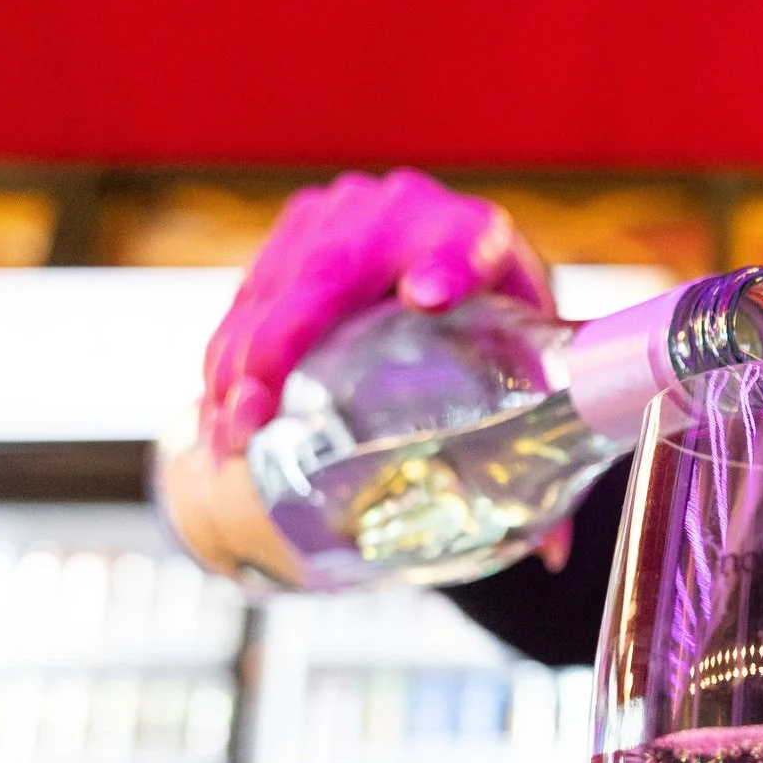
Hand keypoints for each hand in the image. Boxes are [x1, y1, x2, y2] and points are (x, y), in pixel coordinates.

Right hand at [200, 169, 553, 460]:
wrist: (463, 249)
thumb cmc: (497, 315)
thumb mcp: (524, 357)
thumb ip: (535, 440)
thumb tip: (550, 552)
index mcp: (477, 235)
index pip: (464, 247)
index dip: (445, 268)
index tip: (426, 296)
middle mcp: (400, 210)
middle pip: (330, 273)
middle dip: (282, 348)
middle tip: (254, 419)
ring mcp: (337, 215)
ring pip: (271, 286)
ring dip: (236, 362)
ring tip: (226, 435)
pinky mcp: (292, 232)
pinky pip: (246, 293)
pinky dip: (224, 355)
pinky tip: (212, 412)